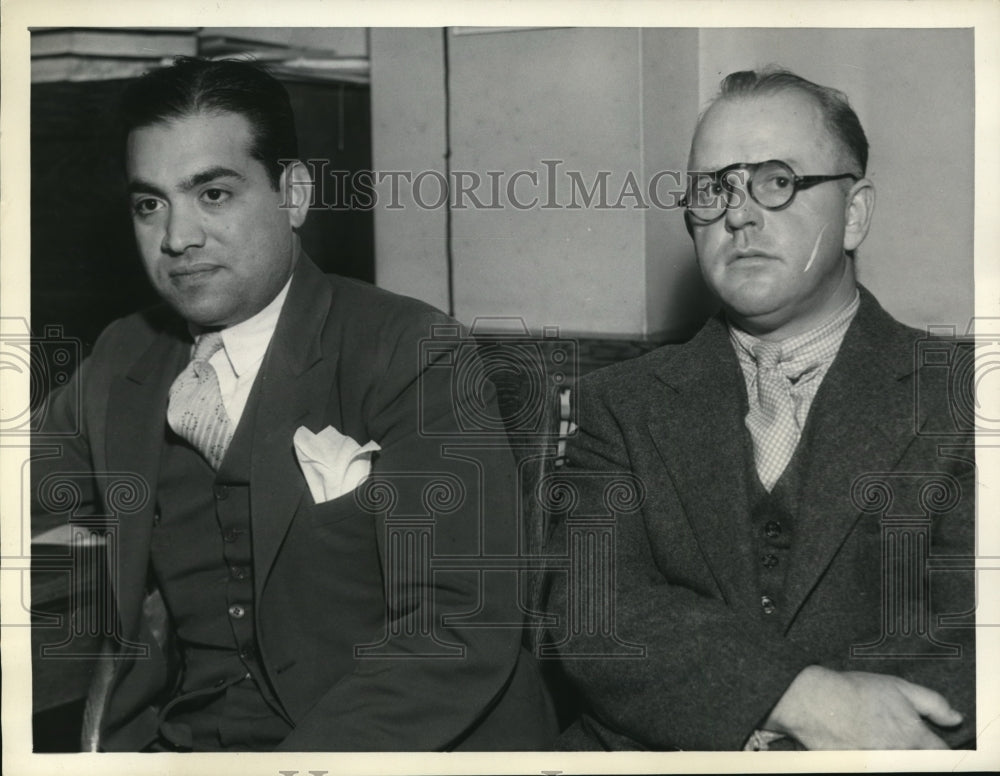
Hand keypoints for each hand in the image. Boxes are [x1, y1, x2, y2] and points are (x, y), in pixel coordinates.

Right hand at [763, 666, 962, 748]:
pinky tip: (859, 743)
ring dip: (889, 754)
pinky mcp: (859, 768)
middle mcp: (900, 754)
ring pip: (895, 763)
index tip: (928, 744)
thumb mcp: (898, 686)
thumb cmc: (855, 690)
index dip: (935, 747)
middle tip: (889, 735)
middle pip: (917, 761)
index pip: (939, 752)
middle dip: (909, 751)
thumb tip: (956, 718)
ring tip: (871, 736)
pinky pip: (872, 766)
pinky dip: (870, 758)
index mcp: (914, 735)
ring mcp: (879, 764)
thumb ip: (933, 703)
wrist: (815, 700)